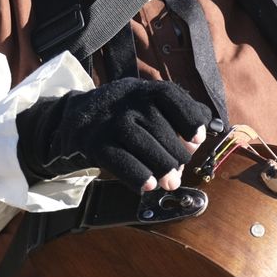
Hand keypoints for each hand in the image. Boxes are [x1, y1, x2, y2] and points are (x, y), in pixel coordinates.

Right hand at [15, 78, 210, 191]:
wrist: (72, 118)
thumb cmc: (121, 115)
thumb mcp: (144, 103)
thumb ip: (175, 112)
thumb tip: (204, 132)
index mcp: (142, 89)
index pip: (170, 96)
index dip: (188, 117)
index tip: (198, 139)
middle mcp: (125, 101)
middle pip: (159, 126)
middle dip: (175, 154)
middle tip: (180, 172)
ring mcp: (108, 121)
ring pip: (141, 143)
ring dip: (161, 166)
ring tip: (171, 183)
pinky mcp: (93, 143)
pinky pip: (118, 160)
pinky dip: (136, 174)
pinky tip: (148, 186)